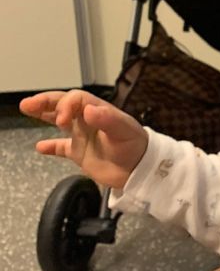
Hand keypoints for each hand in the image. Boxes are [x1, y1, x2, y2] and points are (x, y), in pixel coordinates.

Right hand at [19, 89, 147, 188]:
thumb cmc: (135, 146)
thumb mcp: (124, 130)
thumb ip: (108, 119)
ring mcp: (83, 136)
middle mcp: (88, 120)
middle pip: (64, 105)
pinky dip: (51, 146)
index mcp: (99, 111)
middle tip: (28, 104)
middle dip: (46, 102)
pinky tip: (39, 147)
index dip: (65, 105)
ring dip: (44, 114)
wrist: (140, 171)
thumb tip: (88, 109)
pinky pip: (62, 147)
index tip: (61, 121)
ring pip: (59, 121)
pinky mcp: (80, 153)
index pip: (76, 99)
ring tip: (26, 109)